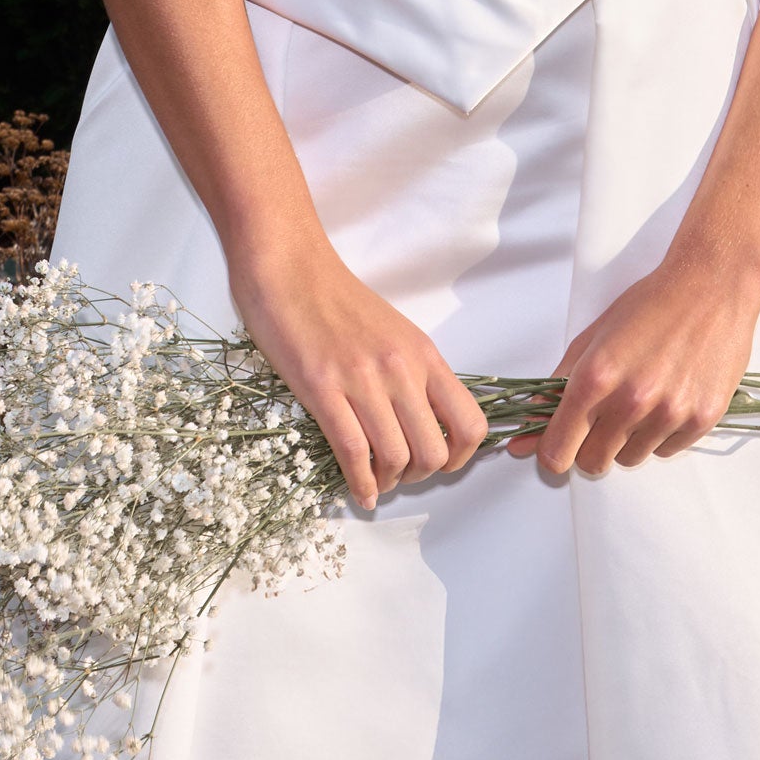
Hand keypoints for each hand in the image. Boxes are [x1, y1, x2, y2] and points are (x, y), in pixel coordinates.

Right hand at [235, 244, 486, 509]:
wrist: (289, 267)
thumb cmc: (337, 299)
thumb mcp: (395, 332)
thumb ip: (413, 373)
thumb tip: (424, 421)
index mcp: (424, 355)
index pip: (470, 423)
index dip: (461, 457)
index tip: (442, 463)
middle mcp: (402, 370)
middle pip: (434, 451)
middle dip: (420, 475)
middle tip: (401, 474)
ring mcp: (363, 380)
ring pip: (395, 458)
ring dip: (388, 482)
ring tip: (377, 481)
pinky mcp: (323, 389)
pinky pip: (352, 453)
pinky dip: (360, 484)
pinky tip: (358, 492)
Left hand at [510, 252, 759, 476]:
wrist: (712, 287)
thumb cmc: (651, 304)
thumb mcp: (593, 337)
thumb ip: (557, 386)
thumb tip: (529, 428)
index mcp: (595, 378)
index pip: (558, 451)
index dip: (552, 453)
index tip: (557, 448)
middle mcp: (631, 401)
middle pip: (592, 463)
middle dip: (589, 447)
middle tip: (600, 421)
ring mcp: (669, 413)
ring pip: (629, 459)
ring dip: (627, 440)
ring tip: (640, 401)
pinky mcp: (701, 420)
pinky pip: (665, 451)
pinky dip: (660, 435)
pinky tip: (667, 399)